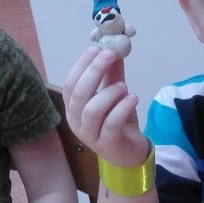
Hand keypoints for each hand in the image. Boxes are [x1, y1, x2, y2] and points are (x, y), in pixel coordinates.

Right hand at [61, 47, 147, 168]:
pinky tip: (132, 98)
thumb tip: (114, 49)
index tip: (96, 49)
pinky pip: (111, 124)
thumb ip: (112, 75)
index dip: (81, 65)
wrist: (129, 154)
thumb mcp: (114, 95)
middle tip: (110, 55)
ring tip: (124, 87)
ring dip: (109, 93)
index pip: (71, 84)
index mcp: (74, 108)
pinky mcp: (107, 144)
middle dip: (94, 71)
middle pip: (79, 94)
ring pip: (92, 110)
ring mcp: (90, 135)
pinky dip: (122, 108)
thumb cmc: (117, 123)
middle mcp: (77, 121)